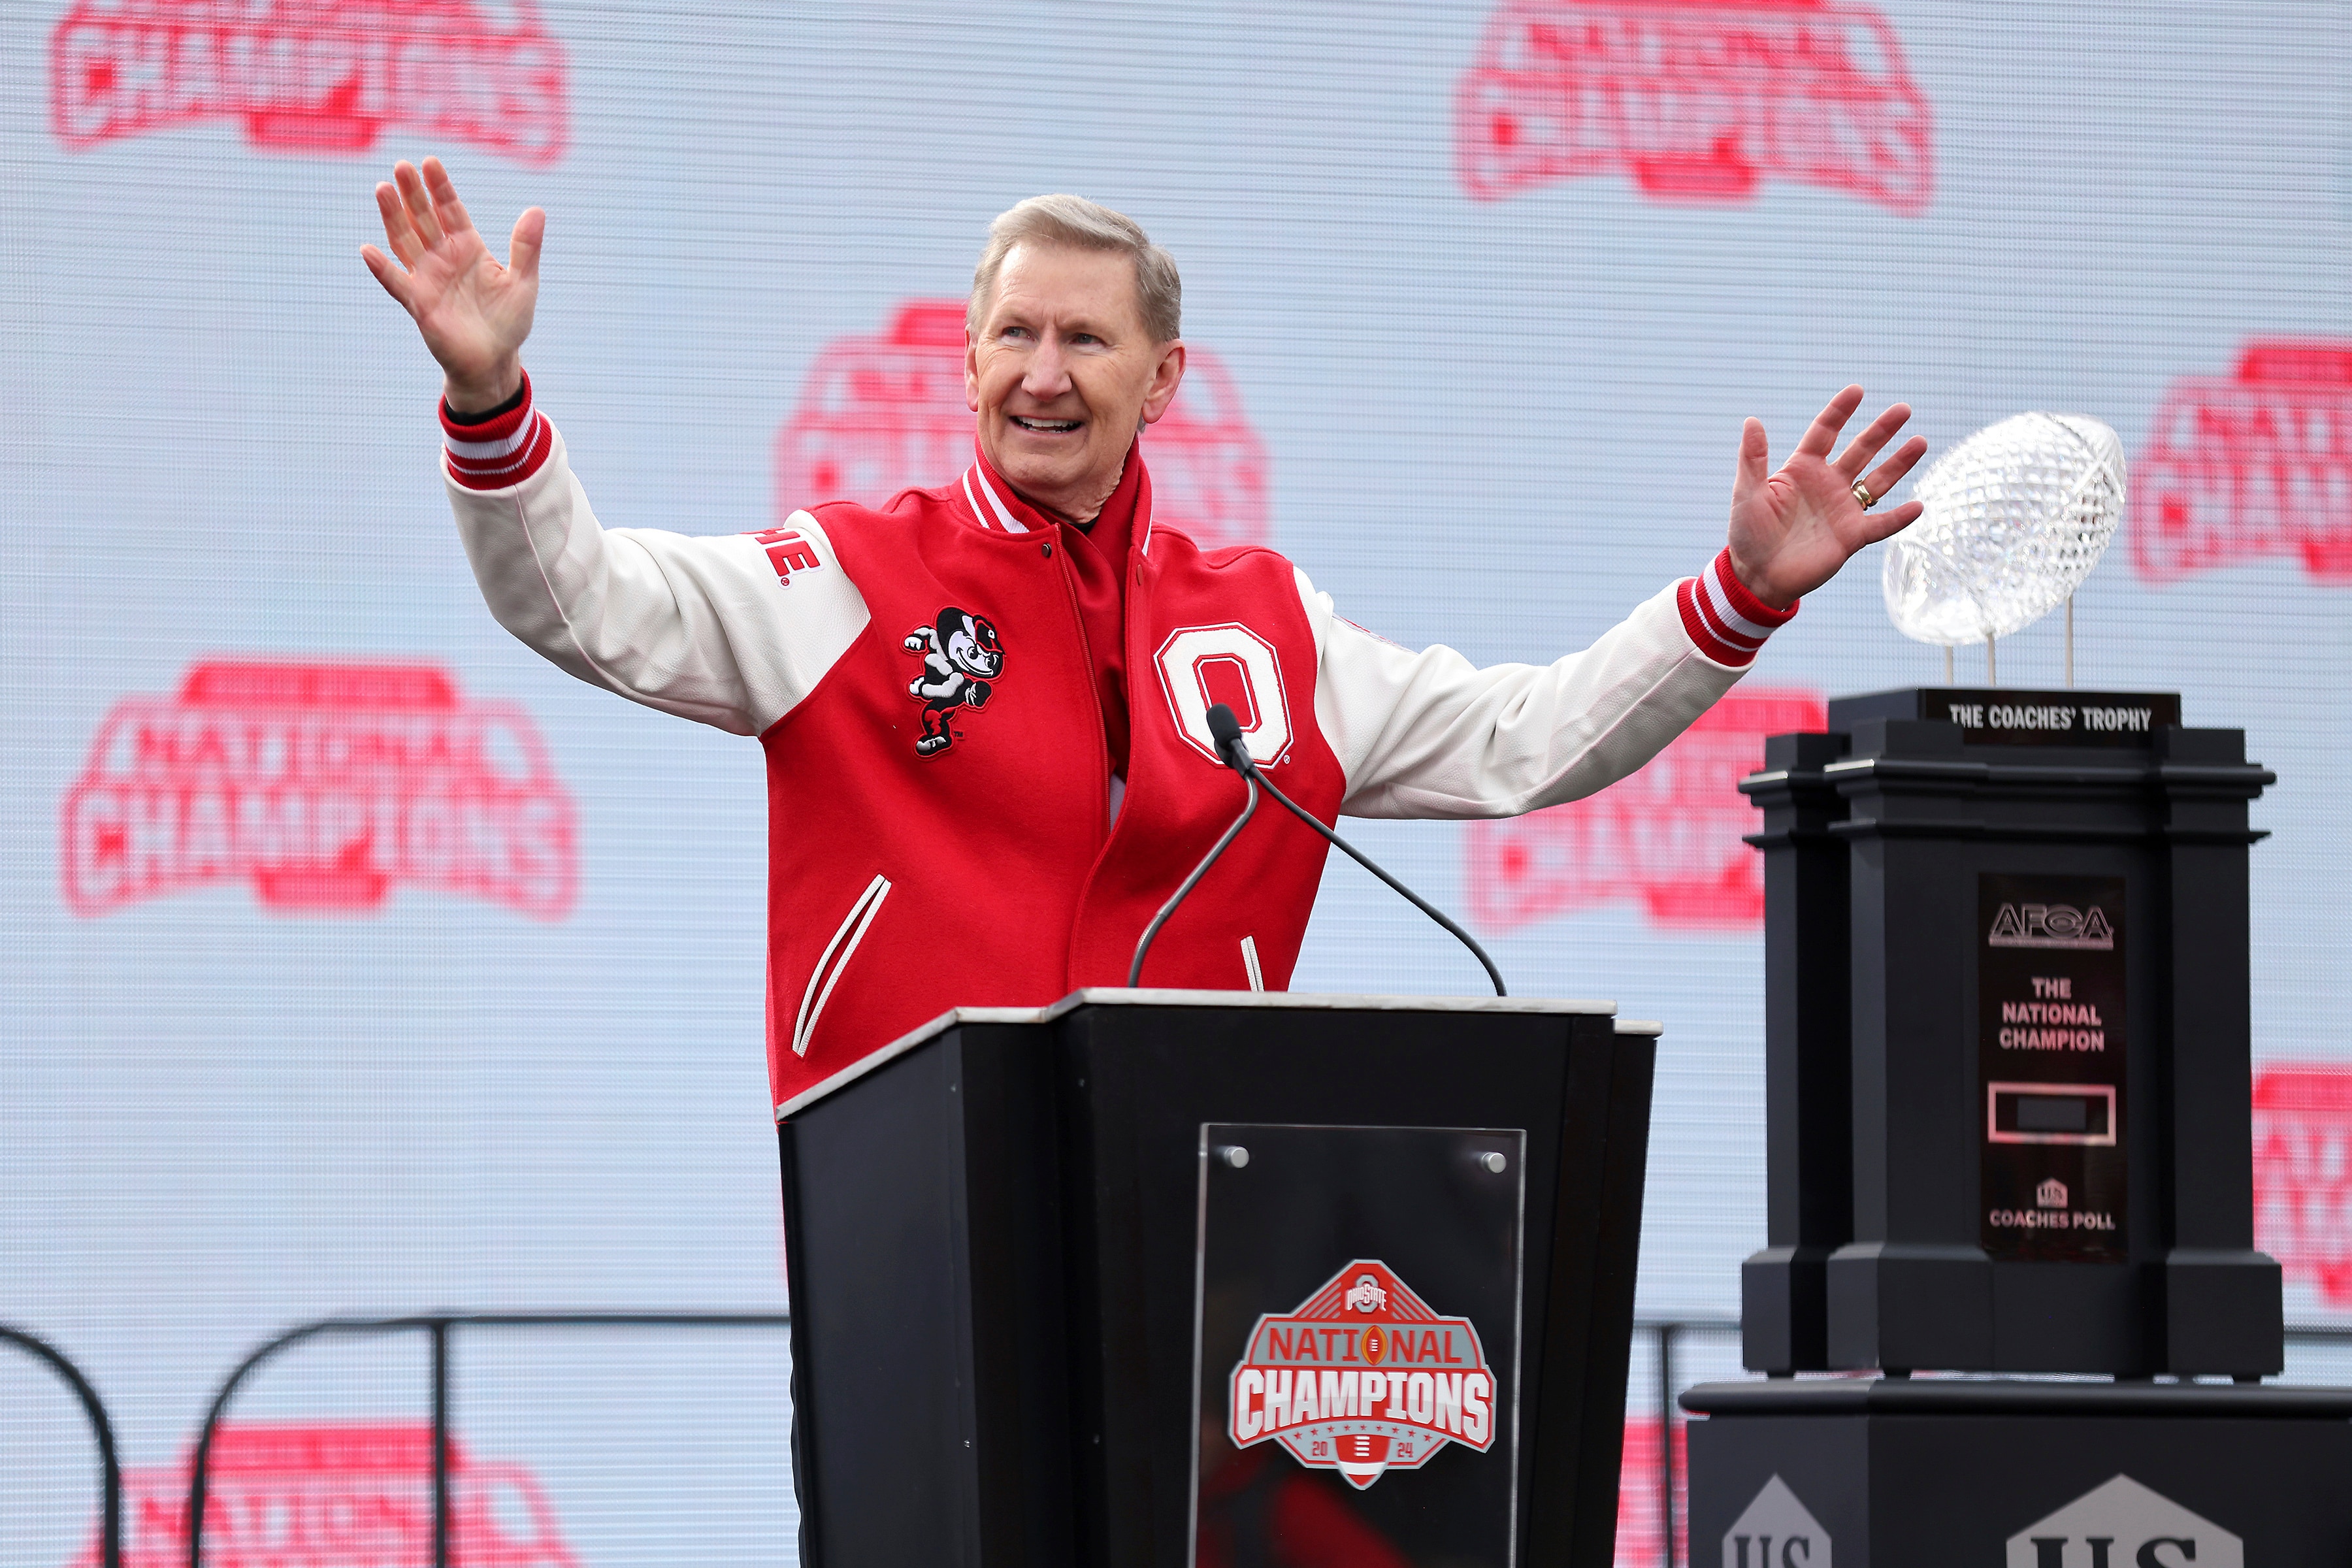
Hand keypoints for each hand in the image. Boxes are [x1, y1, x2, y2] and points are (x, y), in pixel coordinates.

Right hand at [360, 157, 542, 411]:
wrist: (494, 360)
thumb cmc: (508, 321)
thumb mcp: (523, 281)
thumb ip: (526, 248)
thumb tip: (537, 210)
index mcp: (468, 247)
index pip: (451, 210)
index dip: (440, 187)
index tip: (430, 162)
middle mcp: (443, 257)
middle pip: (423, 218)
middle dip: (413, 193)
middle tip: (402, 165)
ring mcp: (427, 278)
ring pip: (405, 241)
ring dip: (393, 217)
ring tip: (382, 189)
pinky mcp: (418, 303)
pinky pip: (397, 283)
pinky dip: (382, 268)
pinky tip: (368, 250)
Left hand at [1727, 386, 1927, 608]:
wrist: (1757, 576)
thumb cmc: (1748, 534)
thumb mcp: (1747, 493)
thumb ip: (1753, 458)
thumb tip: (1751, 420)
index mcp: (1802, 469)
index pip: (1825, 432)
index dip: (1840, 412)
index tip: (1857, 391)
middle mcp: (1827, 484)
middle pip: (1860, 450)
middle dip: (1881, 430)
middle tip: (1903, 409)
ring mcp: (1843, 509)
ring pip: (1878, 481)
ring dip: (1899, 463)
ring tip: (1920, 441)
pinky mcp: (1851, 536)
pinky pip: (1881, 525)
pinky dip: (1899, 518)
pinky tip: (1918, 506)